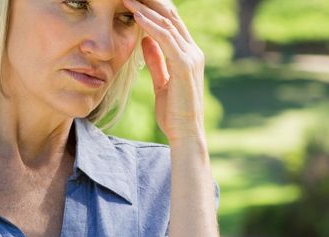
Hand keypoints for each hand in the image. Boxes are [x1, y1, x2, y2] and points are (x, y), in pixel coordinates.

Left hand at [123, 0, 205, 142]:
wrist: (185, 132)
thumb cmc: (173, 111)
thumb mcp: (161, 80)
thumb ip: (156, 59)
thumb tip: (145, 40)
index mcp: (189, 55)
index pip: (172, 25)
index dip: (154, 11)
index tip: (135, 2)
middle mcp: (193, 52)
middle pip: (171, 18)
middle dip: (151, 4)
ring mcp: (191, 57)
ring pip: (168, 24)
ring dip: (146, 9)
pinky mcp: (184, 65)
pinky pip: (166, 38)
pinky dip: (150, 25)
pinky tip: (137, 16)